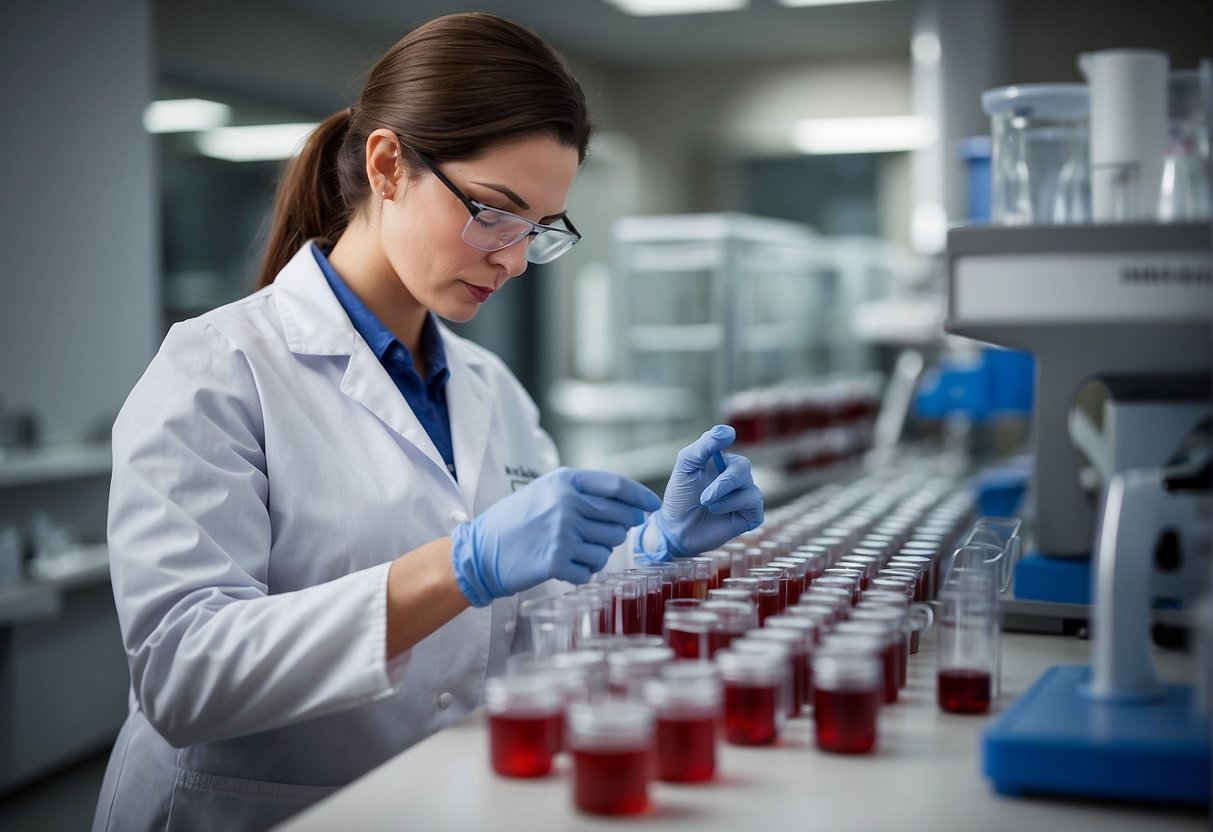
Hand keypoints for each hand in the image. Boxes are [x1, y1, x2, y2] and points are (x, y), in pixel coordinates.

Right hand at [451, 467, 660, 605]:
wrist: (480, 550)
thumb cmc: (516, 521)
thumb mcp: (546, 492)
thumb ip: (585, 493)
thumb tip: (632, 509)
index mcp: (565, 481)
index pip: (617, 486)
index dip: (640, 497)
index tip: (652, 507)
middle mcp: (567, 504)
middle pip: (619, 520)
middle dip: (615, 531)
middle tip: (592, 536)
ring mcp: (563, 533)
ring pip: (608, 549)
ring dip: (596, 553)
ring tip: (570, 549)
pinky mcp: (557, 561)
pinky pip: (591, 570)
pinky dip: (581, 572)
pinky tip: (562, 565)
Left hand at [651, 425, 763, 556]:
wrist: (677, 529)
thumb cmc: (680, 497)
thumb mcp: (686, 467)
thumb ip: (704, 446)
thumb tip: (729, 430)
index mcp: (722, 461)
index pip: (730, 445)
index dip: (723, 442)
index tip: (722, 442)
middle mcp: (737, 476)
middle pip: (743, 467)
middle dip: (724, 483)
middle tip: (705, 498)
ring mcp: (745, 495)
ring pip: (749, 489)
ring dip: (725, 498)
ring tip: (708, 506)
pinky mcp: (750, 514)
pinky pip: (755, 505)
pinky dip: (735, 507)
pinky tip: (719, 513)